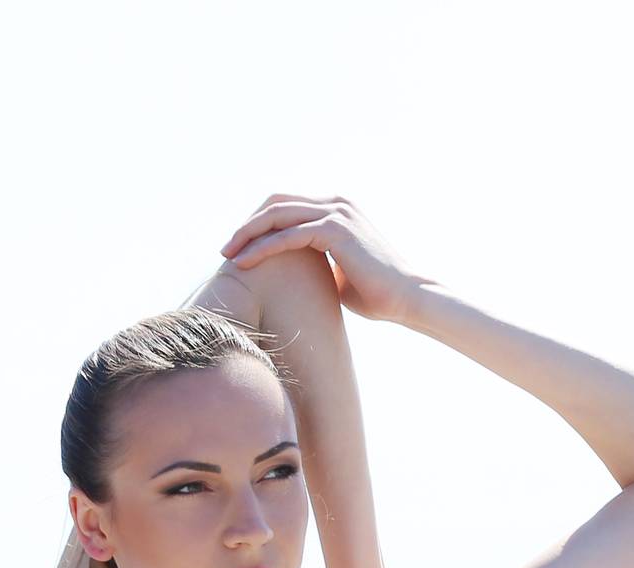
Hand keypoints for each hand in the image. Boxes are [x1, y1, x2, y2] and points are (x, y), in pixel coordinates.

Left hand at [219, 195, 430, 324]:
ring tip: (228, 256)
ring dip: (248, 234)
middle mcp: (335, 203)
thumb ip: (316, 264)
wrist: (408, 298)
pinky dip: (264, 248)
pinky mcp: (336, 230)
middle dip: (247, 225)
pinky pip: (289, 234)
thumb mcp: (339, 273)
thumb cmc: (377, 294)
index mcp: (336, 209)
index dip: (259, 224)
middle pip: (276, 203)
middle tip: (225, 249)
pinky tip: (245, 262)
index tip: (239, 247)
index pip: (286, 206)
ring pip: (278, 214)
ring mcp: (336, 213)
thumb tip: (294, 276)